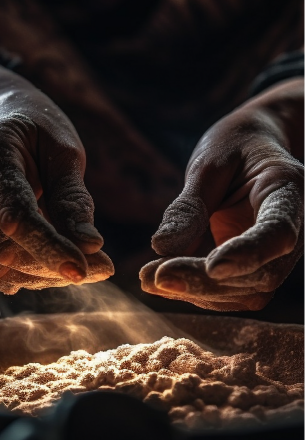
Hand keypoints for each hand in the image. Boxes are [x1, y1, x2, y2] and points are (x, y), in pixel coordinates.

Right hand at [0, 45, 112, 293]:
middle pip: (4, 249)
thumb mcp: (64, 151)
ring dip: (40, 276)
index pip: (16, 216)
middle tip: (99, 266)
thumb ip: (73, 198)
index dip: (50, 248)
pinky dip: (22, 276)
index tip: (84, 269)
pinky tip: (48, 264)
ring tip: (76, 264)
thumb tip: (90, 245)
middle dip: (53, 266)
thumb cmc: (38, 131)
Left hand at [140, 79, 304, 310]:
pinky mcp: (259, 266)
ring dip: (198, 292)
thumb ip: (189, 207)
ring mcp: (280, 253)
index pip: (277, 231)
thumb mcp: (208, 164)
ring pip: (249, 291)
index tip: (212, 267)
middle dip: (206, 281)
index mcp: (289, 191)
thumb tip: (161, 248)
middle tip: (155, 278)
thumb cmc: (232, 146)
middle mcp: (296, 228)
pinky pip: (235, 290)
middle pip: (261, 271)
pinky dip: (199, 290)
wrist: (251, 148)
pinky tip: (165, 280)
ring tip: (149, 279)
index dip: (247, 253)